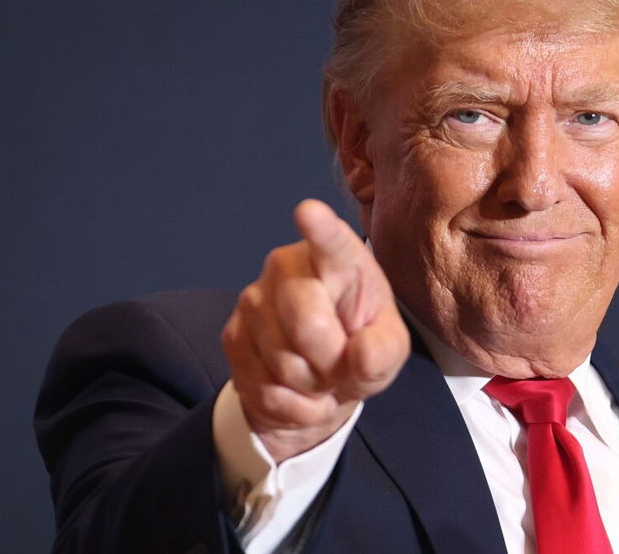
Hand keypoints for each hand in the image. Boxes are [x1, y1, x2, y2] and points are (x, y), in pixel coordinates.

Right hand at [222, 199, 410, 462]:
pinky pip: (266, 389)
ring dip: (312, 388)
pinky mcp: (232, 336)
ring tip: (320, 376)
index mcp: (337, 259)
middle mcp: (288, 267)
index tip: (308, 211)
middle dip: (332, 363)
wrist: (317, 382)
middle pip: (308, 325)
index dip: (320, 229)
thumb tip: (361, 354)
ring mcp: (253, 300)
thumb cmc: (359, 347)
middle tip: (342, 366)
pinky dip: (293, 406)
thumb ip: (383, 350)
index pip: (330, 243)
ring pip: (285, 364)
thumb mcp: (387, 350)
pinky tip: (298, 390)